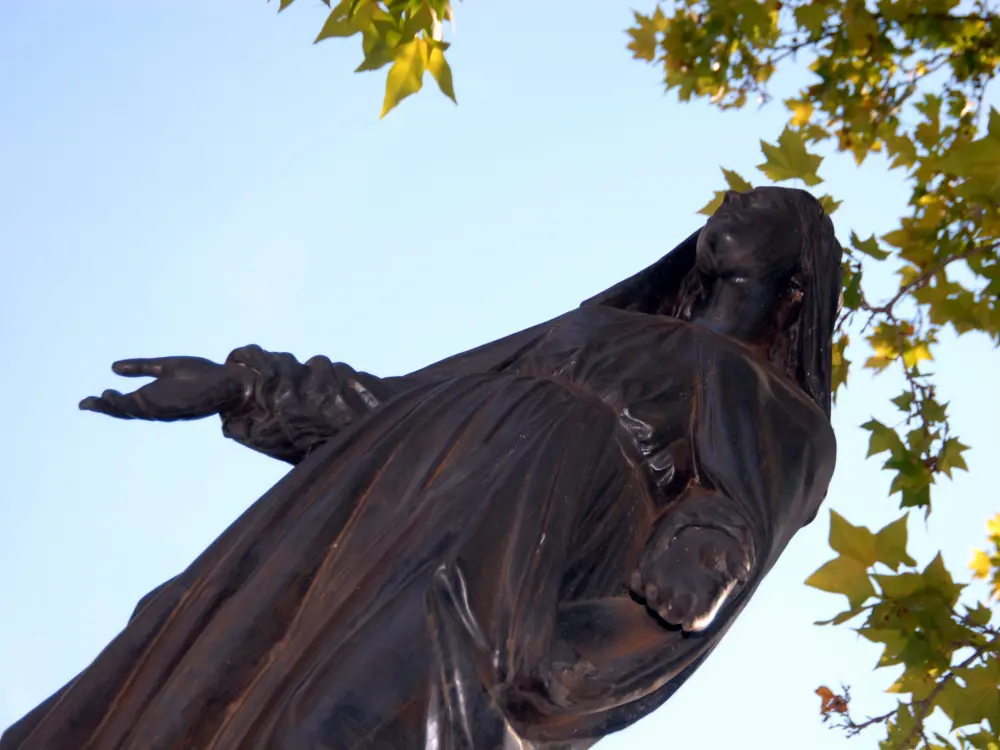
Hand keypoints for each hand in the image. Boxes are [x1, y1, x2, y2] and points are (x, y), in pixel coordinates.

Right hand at [79, 356, 252, 421]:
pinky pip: (154, 408)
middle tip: (85, 404)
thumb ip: (142, 367)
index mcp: (155, 398)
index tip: (86, 401)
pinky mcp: (178, 406)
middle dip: (107, 408)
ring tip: (101, 398)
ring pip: (138, 411)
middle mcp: (159, 406)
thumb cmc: (203, 375)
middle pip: (127, 411)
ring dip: (119, 407)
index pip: (126, 403)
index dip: (107, 403)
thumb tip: (113, 367)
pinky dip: (139, 405)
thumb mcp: (166, 366)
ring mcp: (168, 408)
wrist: (230, 380)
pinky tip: (125, 398)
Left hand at [629, 524, 750, 633]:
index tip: (689, 624)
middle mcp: (685, 600)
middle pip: (673, 617)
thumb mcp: (733, 553)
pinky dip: (635, 585)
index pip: (700, 620)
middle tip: (666, 605)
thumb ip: (738, 562)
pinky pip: (640, 589)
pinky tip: (636, 574)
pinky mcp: (653, 578)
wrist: (701, 537)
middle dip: (669, 612)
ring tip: (651, 586)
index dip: (695, 622)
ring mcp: (667, 591)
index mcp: (706, 601)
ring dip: (652, 599)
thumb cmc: (719, 549)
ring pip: (655, 605)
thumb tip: (743, 573)